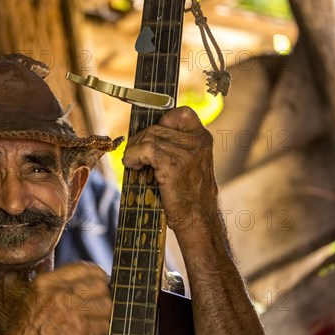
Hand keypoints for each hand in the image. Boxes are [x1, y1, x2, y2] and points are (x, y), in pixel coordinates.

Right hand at [9, 261, 110, 334]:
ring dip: (102, 314)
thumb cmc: (26, 329)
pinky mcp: (81, 332)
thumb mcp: (34, 295)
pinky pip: (104, 325)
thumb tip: (85, 277)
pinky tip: (88, 333)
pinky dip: (100, 331)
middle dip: (101, 294)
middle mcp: (59, 294)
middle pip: (99, 284)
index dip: (96, 275)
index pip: (85, 267)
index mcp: (47, 282)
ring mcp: (72, 312)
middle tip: (96, 303)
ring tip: (92, 320)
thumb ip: (57, 283)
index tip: (97, 282)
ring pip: (106, 304)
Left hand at [122, 107, 218, 232]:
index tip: (150, 138)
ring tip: (133, 163)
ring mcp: (186, 153)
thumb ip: (176, 146)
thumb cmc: (188, 195)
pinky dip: (132, 156)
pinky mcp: (173, 165)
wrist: (198, 220)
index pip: (181, 113)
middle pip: (157, 127)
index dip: (162, 121)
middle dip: (140, 141)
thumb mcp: (190, 164)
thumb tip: (146, 135)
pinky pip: (144, 150)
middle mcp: (197, 142)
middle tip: (134, 157)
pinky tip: (132, 166)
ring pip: (148, 138)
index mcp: (202, 139)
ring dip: (134, 150)